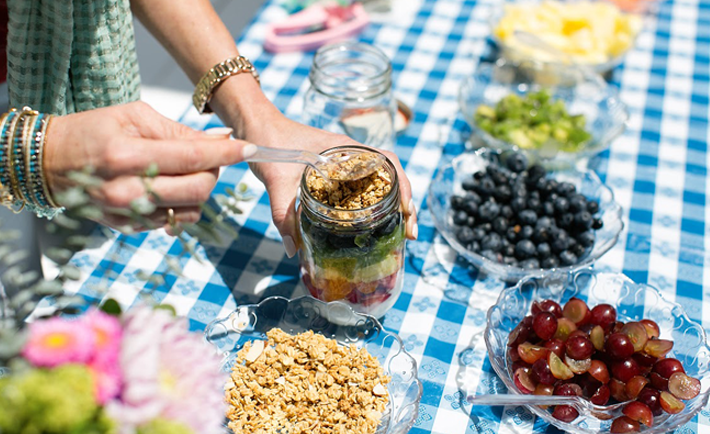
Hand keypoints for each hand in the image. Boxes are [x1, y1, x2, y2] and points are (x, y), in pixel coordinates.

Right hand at [44, 101, 249, 232]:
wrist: (49, 162)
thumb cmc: (92, 131)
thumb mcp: (134, 117)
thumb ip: (179, 132)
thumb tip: (221, 138)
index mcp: (127, 155)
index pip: (192, 157)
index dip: (226, 152)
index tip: (249, 147)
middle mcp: (126, 190)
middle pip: (198, 189)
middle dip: (214, 171)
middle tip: (208, 155)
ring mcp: (126, 213)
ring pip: (191, 210)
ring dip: (200, 190)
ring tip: (184, 171)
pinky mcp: (127, 228)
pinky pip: (173, 221)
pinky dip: (182, 205)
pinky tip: (168, 187)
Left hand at [243, 115, 416, 257]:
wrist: (255, 128)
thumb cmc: (268, 143)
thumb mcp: (277, 180)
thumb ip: (283, 214)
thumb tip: (294, 249)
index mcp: (345, 149)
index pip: (388, 161)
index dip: (402, 185)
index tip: (406, 209)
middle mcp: (351, 155)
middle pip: (390, 176)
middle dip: (405, 203)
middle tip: (409, 231)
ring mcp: (344, 164)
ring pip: (379, 184)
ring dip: (392, 206)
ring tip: (400, 231)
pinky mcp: (334, 174)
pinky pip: (362, 189)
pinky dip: (373, 205)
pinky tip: (372, 224)